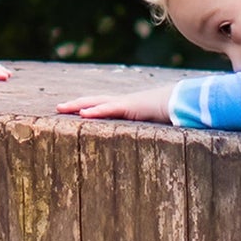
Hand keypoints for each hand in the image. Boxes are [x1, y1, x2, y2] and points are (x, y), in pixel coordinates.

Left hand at [56, 86, 175, 123]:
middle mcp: (122, 102)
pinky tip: (83, 113)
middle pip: (93, 100)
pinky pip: (109, 109)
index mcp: (126, 106)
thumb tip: (140, 140)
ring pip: (96, 102)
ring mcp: (125, 102)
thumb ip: (142, 128)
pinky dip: (96, 111)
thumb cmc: (169, 112)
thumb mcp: (152, 122)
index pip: (101, 104)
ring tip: (62, 108)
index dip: (86, 106)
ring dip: (78, 105)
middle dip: (75, 104)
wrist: (182, 101)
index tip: (71, 110)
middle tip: (58, 107)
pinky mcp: (130, 106)